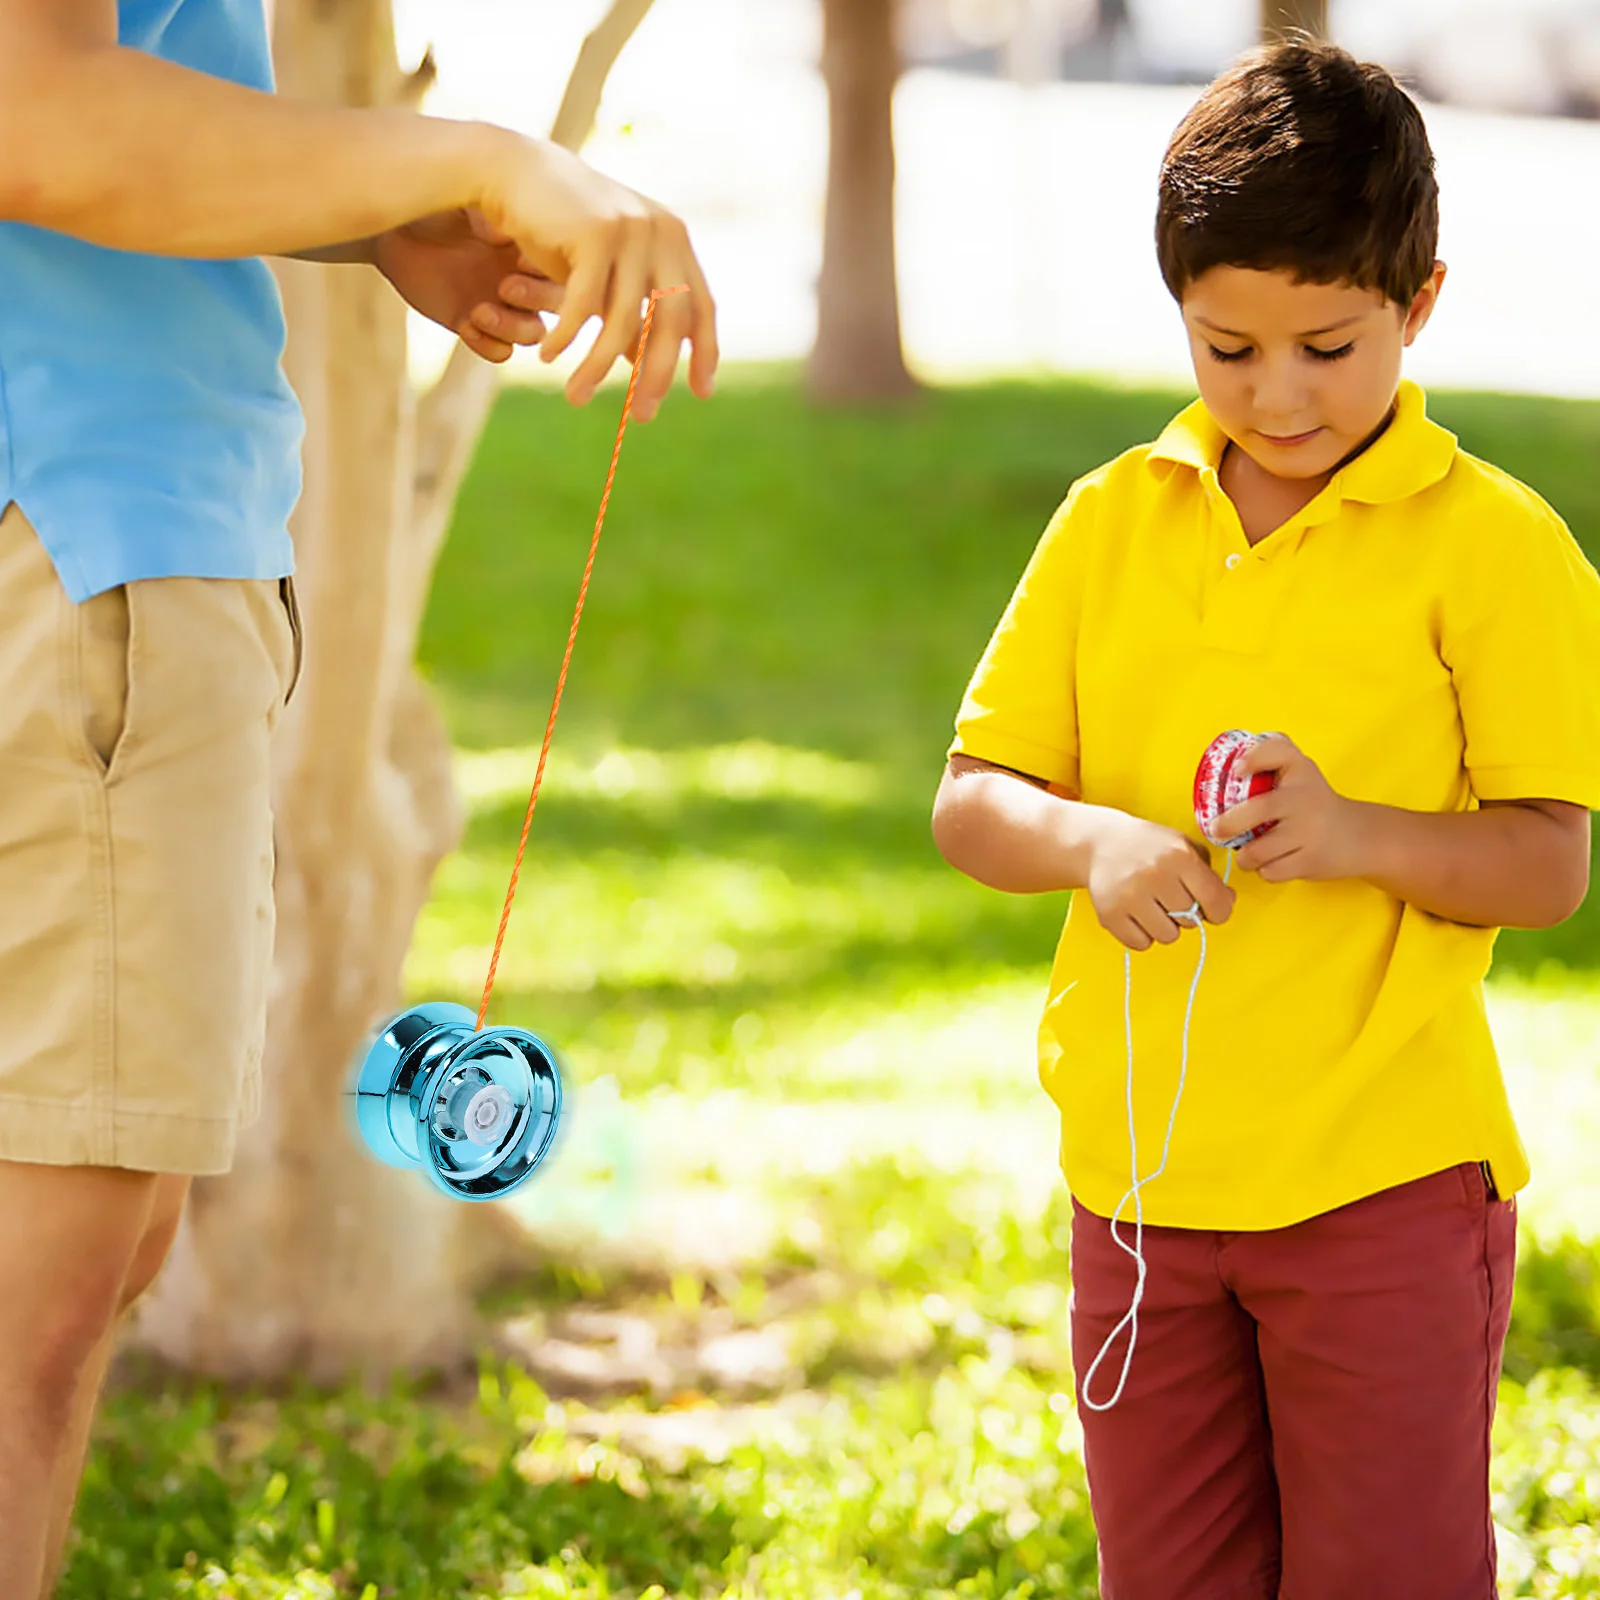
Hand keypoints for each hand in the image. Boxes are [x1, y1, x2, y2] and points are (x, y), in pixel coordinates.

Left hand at [372, 208, 563, 363]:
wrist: (395, 233)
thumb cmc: (432, 208)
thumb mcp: (464, 202)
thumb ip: (491, 213)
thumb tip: (506, 236)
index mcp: (530, 247)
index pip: (562, 270)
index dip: (548, 272)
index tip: (520, 260)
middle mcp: (523, 280)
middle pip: (559, 307)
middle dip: (536, 300)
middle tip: (505, 287)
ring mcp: (502, 307)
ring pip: (533, 334)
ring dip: (512, 328)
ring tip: (479, 312)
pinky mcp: (475, 328)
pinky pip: (500, 351)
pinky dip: (487, 345)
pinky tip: (465, 326)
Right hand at [477, 134, 717, 419]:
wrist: (513, 172)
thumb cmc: (561, 227)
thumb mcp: (607, 272)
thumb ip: (631, 312)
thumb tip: (646, 366)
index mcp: (674, 239)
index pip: (701, 306)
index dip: (704, 352)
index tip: (702, 393)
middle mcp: (660, 232)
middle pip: (670, 321)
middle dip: (657, 373)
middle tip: (641, 416)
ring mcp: (630, 229)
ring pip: (622, 320)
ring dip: (598, 366)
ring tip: (575, 397)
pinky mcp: (595, 233)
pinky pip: (583, 305)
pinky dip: (565, 336)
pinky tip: (549, 357)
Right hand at [1086, 812, 1235, 950]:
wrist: (1099, 843)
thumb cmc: (1149, 846)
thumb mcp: (1182, 846)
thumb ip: (1208, 874)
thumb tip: (1227, 902)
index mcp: (1178, 856)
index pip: (1214, 899)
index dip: (1219, 910)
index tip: (1214, 911)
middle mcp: (1154, 875)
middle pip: (1190, 921)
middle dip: (1186, 914)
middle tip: (1171, 899)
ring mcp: (1129, 896)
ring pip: (1167, 936)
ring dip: (1165, 926)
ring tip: (1153, 907)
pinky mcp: (1109, 914)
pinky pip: (1141, 944)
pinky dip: (1142, 934)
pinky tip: (1137, 915)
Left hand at [1212, 734, 1368, 881]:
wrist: (1358, 835)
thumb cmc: (1313, 803)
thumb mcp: (1299, 773)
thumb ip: (1269, 761)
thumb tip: (1223, 768)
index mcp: (1300, 770)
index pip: (1278, 752)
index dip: (1254, 758)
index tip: (1236, 771)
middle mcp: (1305, 798)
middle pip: (1260, 809)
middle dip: (1229, 823)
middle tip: (1216, 830)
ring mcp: (1309, 831)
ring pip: (1259, 850)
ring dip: (1245, 856)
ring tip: (1247, 853)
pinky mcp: (1311, 860)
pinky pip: (1271, 870)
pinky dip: (1264, 870)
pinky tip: (1271, 862)